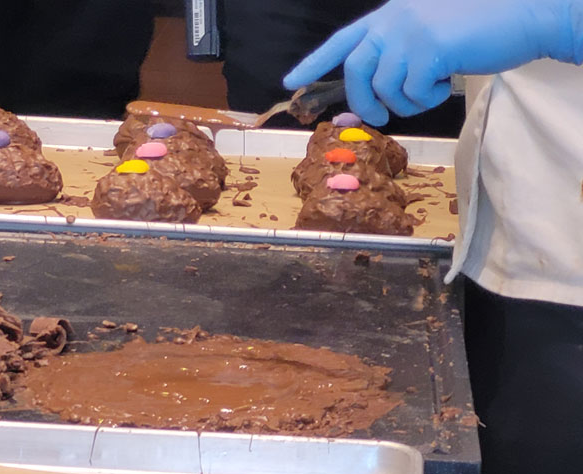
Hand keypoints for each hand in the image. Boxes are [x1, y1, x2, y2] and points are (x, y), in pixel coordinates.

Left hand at [283, 0, 582, 124]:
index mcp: (390, 16)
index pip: (342, 40)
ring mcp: (409, 33)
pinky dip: (426, 99)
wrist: (521, 16)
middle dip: (362, 101)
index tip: (291, 82)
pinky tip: (445, 82)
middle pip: (355, 71)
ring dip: (404, 102)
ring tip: (430, 88)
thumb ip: (396, 56)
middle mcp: (393, 21)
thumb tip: (366, 97)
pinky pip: (410, 94)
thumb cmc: (477, 30)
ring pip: (383, 88)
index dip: (314, 62)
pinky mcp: (427, 49)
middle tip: (378, 117)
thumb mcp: (427, 36)